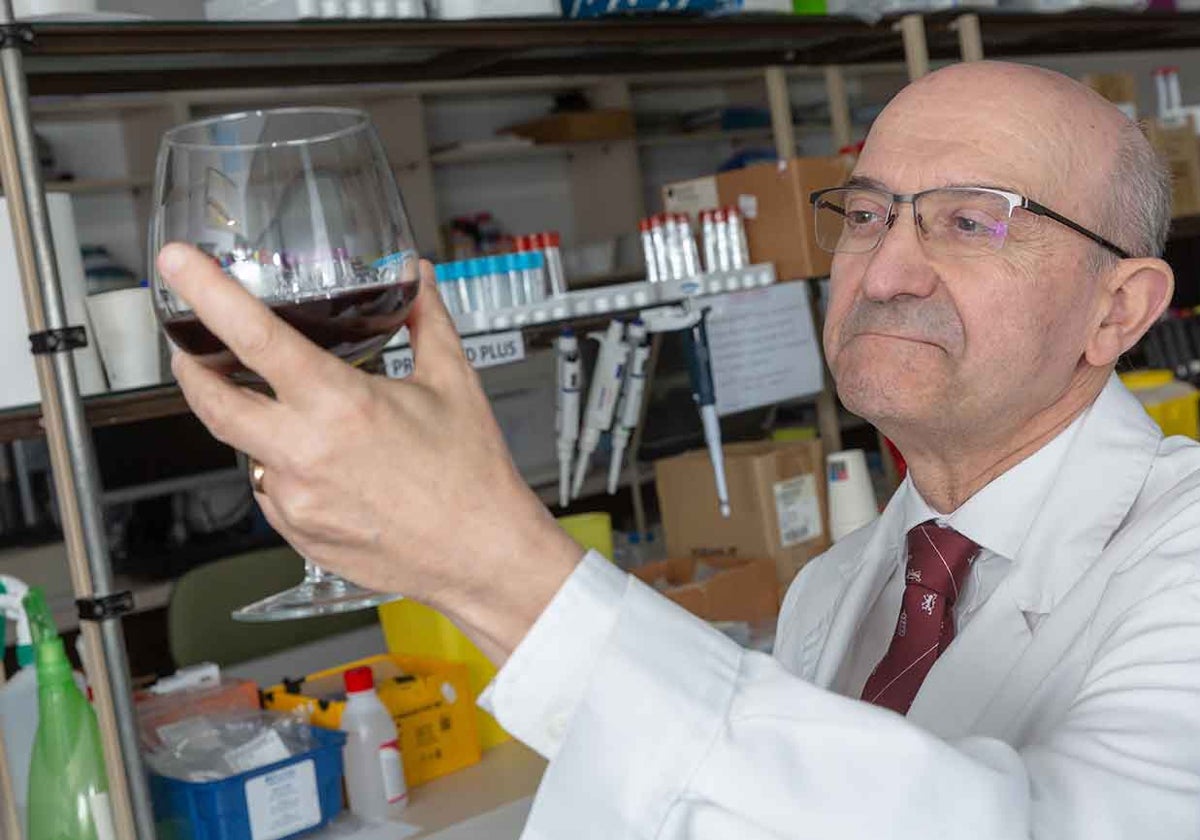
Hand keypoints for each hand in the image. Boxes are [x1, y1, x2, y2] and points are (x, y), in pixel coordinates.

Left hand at [157, 243, 581, 661]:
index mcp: (341, 405)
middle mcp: (307, 453)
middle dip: (191, 367)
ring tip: (297, 418)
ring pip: (245, 449)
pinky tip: (325, 468)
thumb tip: (419, 280)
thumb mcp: (454, 382)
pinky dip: (285, 470)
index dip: (205, 293)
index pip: (253, 337)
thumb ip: (427, 320)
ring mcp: (296, 500)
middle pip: (211, 401)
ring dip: (255, 425)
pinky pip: (270, 491)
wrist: (483, 553)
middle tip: (194, 348)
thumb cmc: (473, 477)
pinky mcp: (297, 534)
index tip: (176, 267)